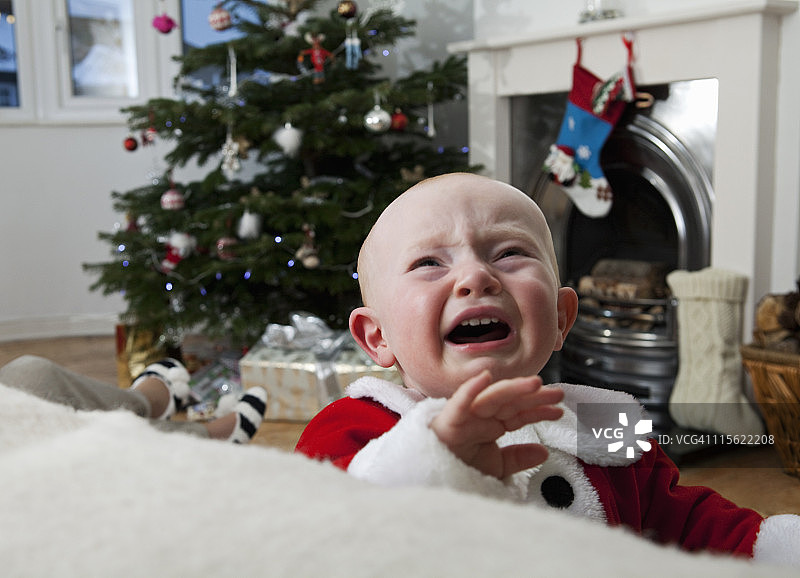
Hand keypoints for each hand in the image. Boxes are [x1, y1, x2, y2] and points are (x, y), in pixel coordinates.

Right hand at [430, 371, 563, 479]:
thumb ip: (518, 457)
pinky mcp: (448, 419)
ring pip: (492, 397)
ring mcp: (466, 414)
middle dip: (534, 396)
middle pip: (511, 401)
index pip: (519, 413)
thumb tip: (544, 452)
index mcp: (492, 423)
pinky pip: (460, 402)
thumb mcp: (496, 466)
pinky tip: (484, 378)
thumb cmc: (459, 467)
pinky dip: (470, 389)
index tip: (560, 410)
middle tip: (558, 394)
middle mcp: (481, 415)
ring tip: (536, 384)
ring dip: (513, 388)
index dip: (540, 410)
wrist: (430, 478)